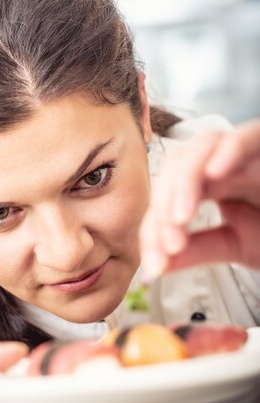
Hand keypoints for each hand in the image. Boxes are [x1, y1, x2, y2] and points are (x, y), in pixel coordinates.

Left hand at [140, 119, 259, 276]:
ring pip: (201, 146)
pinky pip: (249, 135)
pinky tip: (214, 172)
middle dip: (163, 209)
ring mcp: (246, 151)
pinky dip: (231, 149)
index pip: (166, 197)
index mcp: (209, 184)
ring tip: (181, 219)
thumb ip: (197, 251)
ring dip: (184, 182)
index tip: (155, 266)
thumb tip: (155, 265)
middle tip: (169, 247)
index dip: (153, 230)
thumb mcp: (237, 244)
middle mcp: (222, 163)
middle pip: (174, 169)